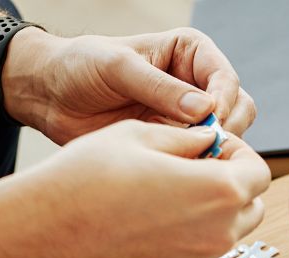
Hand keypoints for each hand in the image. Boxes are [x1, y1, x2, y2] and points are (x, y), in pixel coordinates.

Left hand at [4, 27, 255, 143]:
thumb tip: (206, 110)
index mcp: (190, 54)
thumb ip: (159, 87)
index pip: (226, 78)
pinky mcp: (179, 144)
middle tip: (204, 147)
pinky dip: (200, 168)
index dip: (224, 101)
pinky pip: (205, 159)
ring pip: (229, 138)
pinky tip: (182, 173)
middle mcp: (197, 85)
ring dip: (217, 151)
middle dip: (228, 129)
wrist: (49, 97)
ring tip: (190, 161)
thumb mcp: (116, 67)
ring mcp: (191, 118)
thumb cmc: (79, 67)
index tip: (212, 123)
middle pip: (239, 109)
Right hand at [4, 120, 269, 257]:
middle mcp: (220, 232)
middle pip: (253, 205)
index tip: (211, 145)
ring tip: (174, 187)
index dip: (239, 152)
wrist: (49, 227)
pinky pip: (204, 249)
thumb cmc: (91, 173)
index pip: (259, 171)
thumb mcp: (143, 134)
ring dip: (217, 209)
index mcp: (220, 191)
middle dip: (234, 183)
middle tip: (197, 165)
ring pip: (232, 230)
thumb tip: (210, 140)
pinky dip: (195, 231)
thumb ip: (189, 137)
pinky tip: (156, 213)